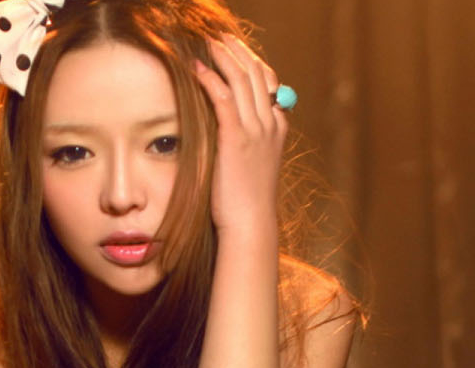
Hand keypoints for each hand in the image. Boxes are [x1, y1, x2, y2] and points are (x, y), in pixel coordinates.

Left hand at [191, 34, 288, 238]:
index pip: (268, 83)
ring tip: (207, 42)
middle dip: (237, 50)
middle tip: (220, 35)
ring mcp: (256, 131)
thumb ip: (248, 141)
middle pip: (257, 74)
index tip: (234, 48)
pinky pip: (224, 100)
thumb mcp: (253, 164)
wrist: (249, 224)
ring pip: (242, 80)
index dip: (251, 61)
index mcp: (276, 128)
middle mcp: (270, 124)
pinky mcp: (236, 139)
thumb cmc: (246, 200)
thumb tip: (230, 126)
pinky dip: (211, 80)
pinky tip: (197, 69)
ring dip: (224, 57)